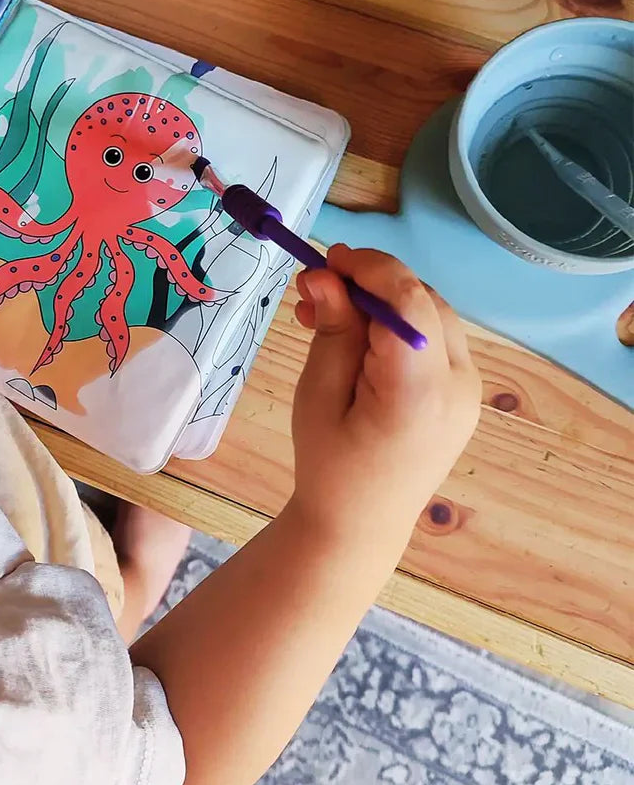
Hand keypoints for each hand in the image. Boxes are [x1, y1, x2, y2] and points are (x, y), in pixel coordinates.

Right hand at [289, 245, 480, 544]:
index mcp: (420, 390)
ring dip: (382, 300)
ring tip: (326, 312)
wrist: (361, 524)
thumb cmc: (329, 465)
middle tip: (315, 287)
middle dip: (371, 281)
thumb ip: (332, 331)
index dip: (369, 268)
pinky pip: (434, 338)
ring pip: (431, 313)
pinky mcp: (463, 393)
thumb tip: (325, 276)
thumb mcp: (319, 395)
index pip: (408, 300)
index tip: (325, 259)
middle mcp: (459, 384)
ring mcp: (468, 389)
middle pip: (424, 300)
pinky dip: (397, 324)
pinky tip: (357, 333)